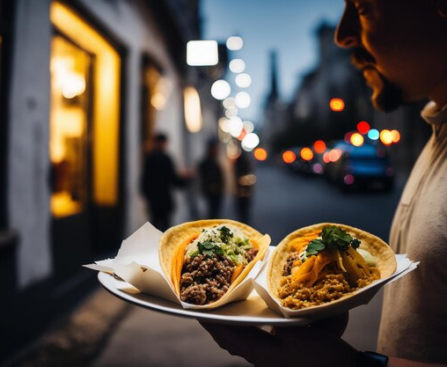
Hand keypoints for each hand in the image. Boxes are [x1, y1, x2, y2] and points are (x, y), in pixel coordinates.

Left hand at [200, 313, 357, 366]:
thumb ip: (277, 324)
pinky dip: (245, 333)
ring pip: (241, 344)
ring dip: (229, 330)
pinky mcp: (278, 360)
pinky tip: (251, 323)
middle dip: (217, 326)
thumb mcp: (298, 338)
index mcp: (261, 354)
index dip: (212, 323)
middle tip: (207, 310)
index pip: (228, 336)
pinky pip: (253, 345)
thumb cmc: (320, 358)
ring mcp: (269, 361)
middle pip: (231, 342)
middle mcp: (260, 359)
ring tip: (223, 315)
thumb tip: (262, 309)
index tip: (199, 309)